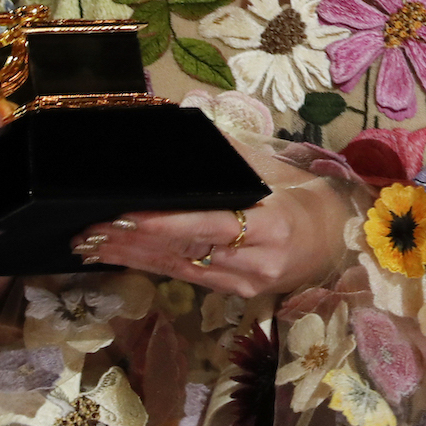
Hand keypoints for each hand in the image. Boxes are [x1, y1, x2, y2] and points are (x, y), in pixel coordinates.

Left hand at [70, 145, 356, 298]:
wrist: (336, 240)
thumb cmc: (301, 196)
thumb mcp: (272, 170)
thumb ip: (229, 155)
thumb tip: (184, 131)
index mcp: (271, 224)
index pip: (210, 225)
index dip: (167, 224)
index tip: (129, 215)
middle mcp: (257, 262)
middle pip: (185, 251)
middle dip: (134, 241)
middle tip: (89, 230)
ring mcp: (246, 284)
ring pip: (180, 267)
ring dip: (133, 256)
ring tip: (92, 244)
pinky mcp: (236, 294)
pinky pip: (187, 276)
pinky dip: (151, 264)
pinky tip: (123, 256)